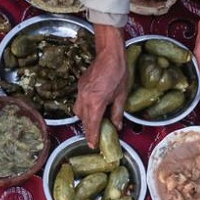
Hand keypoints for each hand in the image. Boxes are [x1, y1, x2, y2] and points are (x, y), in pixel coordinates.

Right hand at [74, 25, 127, 148]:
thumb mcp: (121, 95)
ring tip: (95, 122)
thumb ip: (117, 113)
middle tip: (94, 137)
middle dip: (88, 129)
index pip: (92, 125)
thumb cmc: (118, 72)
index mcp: (96, 102)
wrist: (110, 54)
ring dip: (85, 118)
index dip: (92, 136)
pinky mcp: (80, 85)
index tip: (92, 145)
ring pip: (78, 111)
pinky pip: (79, 101)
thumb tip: (117, 126)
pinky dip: (84, 108)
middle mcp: (85, 98)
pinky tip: (93, 108)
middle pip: (83, 119)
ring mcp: (81, 91)